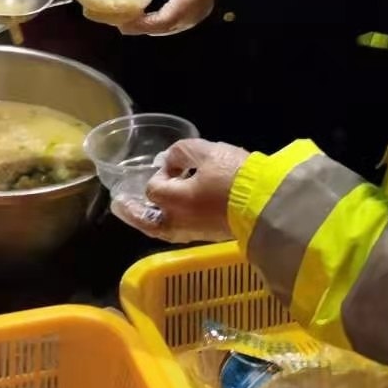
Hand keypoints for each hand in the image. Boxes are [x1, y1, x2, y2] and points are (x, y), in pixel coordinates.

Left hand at [110, 138, 248, 243]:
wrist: (267, 202)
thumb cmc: (234, 175)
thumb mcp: (206, 152)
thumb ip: (181, 152)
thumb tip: (168, 161)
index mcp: (173, 201)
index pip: (152, 188)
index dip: (159, 173)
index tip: (174, 165)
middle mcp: (178, 222)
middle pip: (148, 221)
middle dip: (133, 212)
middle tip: (120, 206)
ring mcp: (194, 232)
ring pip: (163, 229)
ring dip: (149, 219)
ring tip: (140, 213)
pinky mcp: (209, 235)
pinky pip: (179, 231)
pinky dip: (168, 223)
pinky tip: (171, 214)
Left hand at [117, 0, 214, 35]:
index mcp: (184, 7)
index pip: (158, 22)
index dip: (139, 24)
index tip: (122, 23)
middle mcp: (186, 18)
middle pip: (158, 29)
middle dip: (138, 27)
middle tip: (119, 20)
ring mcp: (189, 19)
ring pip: (164, 28)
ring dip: (146, 25)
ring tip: (129, 17)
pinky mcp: (191, 16)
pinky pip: (169, 24)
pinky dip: (155, 22)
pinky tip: (147, 13)